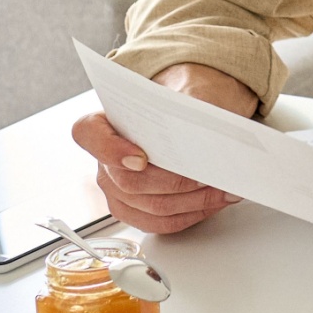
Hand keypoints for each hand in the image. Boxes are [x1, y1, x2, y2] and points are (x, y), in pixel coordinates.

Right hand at [70, 63, 255, 233]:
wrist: (182, 118)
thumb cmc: (177, 103)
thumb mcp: (182, 89)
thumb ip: (187, 99)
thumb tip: (207, 115)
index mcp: (102, 124)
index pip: (88, 134)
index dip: (111, 149)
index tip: (141, 158)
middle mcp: (103, 161)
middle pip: (130, 182)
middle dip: (175, 182)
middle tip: (207, 176)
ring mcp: (116, 191)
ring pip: (151, 208)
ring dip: (193, 202)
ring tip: (224, 191)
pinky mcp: (134, 212)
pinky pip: (160, 223)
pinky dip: (191, 215)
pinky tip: (213, 202)